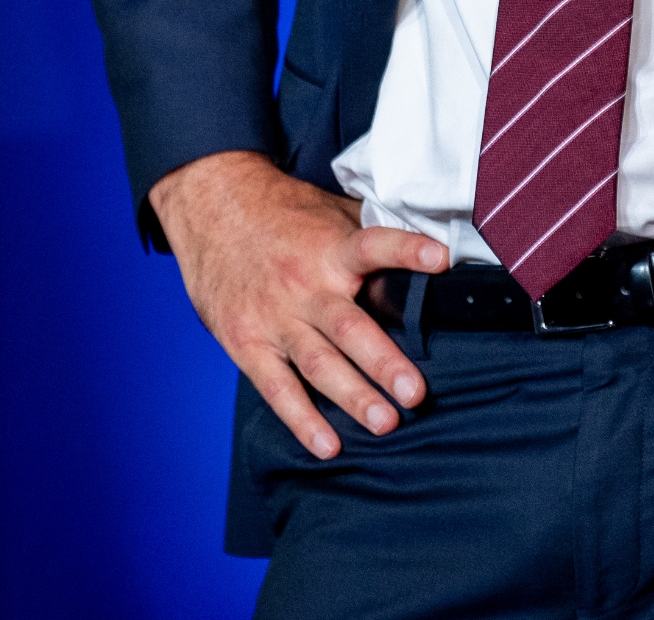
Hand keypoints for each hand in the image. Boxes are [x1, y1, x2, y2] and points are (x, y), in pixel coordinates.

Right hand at [148, 150, 450, 458]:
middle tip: (415, 393)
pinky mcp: (246, 342)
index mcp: (331, 248)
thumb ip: (371, 231)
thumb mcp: (328, 210)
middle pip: (348, 328)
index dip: (406, 250)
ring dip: (352, 397)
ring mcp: (273, 318)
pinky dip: (301, 419)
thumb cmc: (283, 214)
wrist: (211, 207)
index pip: (373, 245)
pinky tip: (327, 445)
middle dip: (383, 362)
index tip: (442, 258)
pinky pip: (277, 387)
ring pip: (317, 364)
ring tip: (385, 423)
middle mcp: (304, 285)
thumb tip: (433, 235)